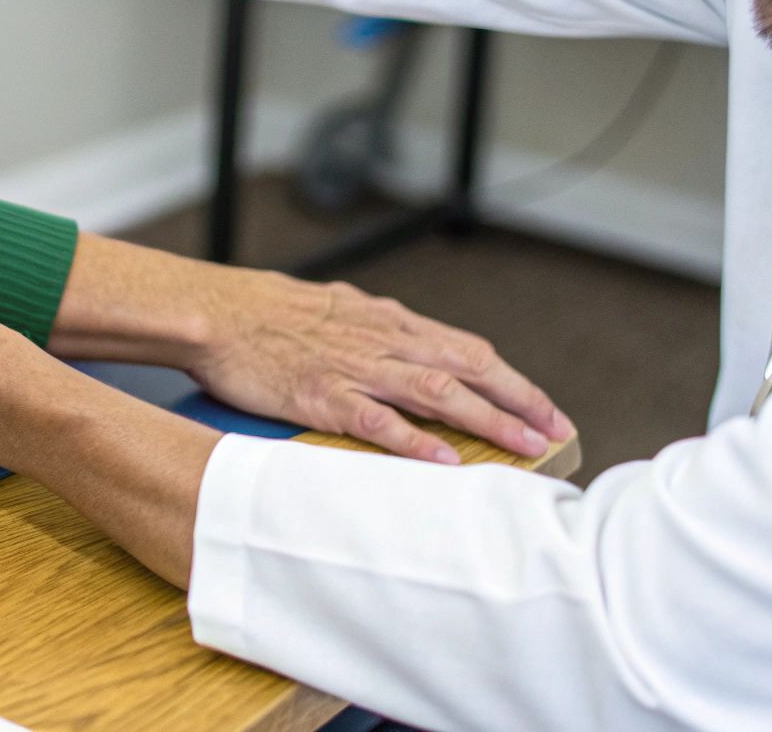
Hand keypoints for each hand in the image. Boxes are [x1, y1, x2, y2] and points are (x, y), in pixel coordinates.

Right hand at [190, 270, 571, 463]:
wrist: (214, 312)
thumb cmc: (265, 312)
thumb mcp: (333, 309)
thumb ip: (373, 330)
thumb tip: (406, 347)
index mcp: (385, 321)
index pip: (465, 349)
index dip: (511, 380)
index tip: (546, 409)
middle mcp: (380, 340)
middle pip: (466, 368)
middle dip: (518, 401)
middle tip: (557, 432)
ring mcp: (352, 368)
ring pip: (435, 392)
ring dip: (486, 420)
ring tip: (525, 447)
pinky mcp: (321, 395)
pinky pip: (377, 421)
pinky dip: (415, 442)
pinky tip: (446, 462)